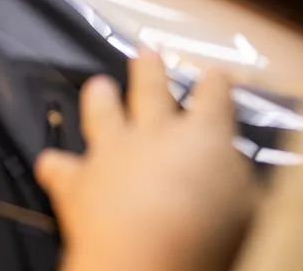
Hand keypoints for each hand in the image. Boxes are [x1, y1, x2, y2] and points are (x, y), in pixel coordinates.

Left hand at [36, 52, 258, 270]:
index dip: (216, 84)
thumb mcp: (252, 210)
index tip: (216, 73)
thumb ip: (241, 185)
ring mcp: (110, 153)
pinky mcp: (76, 181)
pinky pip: (59, 167)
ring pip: (101, 113)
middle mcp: (152, 134)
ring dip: (100, 98)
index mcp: (203, 137)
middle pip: (150, 90)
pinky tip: (51, 163)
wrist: (147, 257)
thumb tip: (237, 177)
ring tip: (98, 85)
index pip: (214, 99)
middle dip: (150, 69)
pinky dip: (56, 165)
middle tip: (146, 52)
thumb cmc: (212, 237)